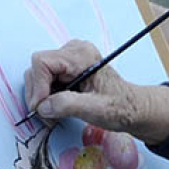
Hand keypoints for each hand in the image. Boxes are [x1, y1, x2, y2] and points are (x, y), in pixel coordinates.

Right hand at [24, 40, 168, 145]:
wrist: (131, 108)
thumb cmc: (120, 107)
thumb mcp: (96, 109)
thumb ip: (69, 105)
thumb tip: (43, 106)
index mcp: (81, 55)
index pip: (42, 62)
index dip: (38, 86)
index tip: (41, 107)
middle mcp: (73, 51)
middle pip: (36, 69)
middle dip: (38, 95)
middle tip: (48, 116)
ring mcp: (68, 59)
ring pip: (37, 76)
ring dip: (41, 98)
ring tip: (54, 114)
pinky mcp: (65, 69)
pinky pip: (44, 80)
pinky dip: (45, 97)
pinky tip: (57, 107)